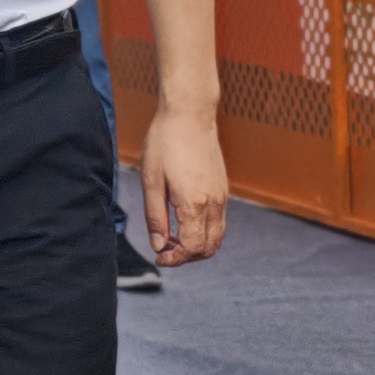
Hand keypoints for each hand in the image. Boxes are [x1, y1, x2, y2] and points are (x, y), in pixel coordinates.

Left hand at [139, 103, 229, 265]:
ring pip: (217, 238)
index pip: (193, 248)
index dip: (175, 259)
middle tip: (164, 249)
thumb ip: (155, 217)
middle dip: (187, 257)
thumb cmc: (165, 143)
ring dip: (197, 246)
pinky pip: (220, 223)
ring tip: (173, 238)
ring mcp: (222, 197)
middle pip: (209, 248)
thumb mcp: (151, 181)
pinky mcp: (223, 190)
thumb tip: (158, 246)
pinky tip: (184, 222)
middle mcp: (215, 203)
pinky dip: (205, 232)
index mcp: (195, 203)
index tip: (158, 257)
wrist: (189, 115)